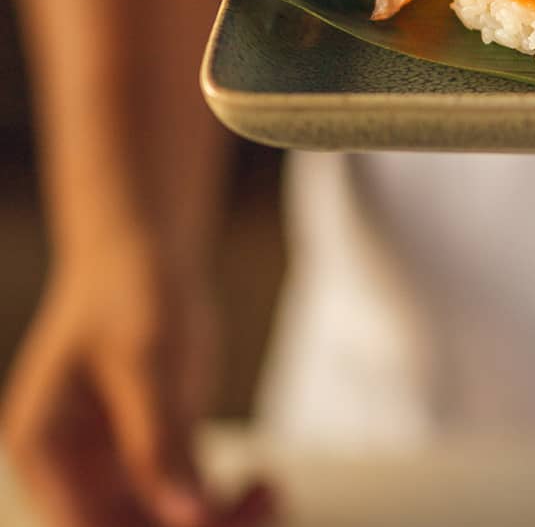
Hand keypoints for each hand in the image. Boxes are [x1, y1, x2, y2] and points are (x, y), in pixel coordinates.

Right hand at [2, 247, 275, 526]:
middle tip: (267, 504)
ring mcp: (108, 465)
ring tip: (273, 493)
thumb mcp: (152, 365)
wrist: (146, 250)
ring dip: (217, 522)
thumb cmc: (138, 293)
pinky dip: (221, 505)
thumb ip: (163, 442)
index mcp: (47, 451)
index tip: (216, 522)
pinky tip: (264, 484)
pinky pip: (181, 502)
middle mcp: (69, 469)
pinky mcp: (147, 455)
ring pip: (161, 524)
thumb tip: (189, 518)